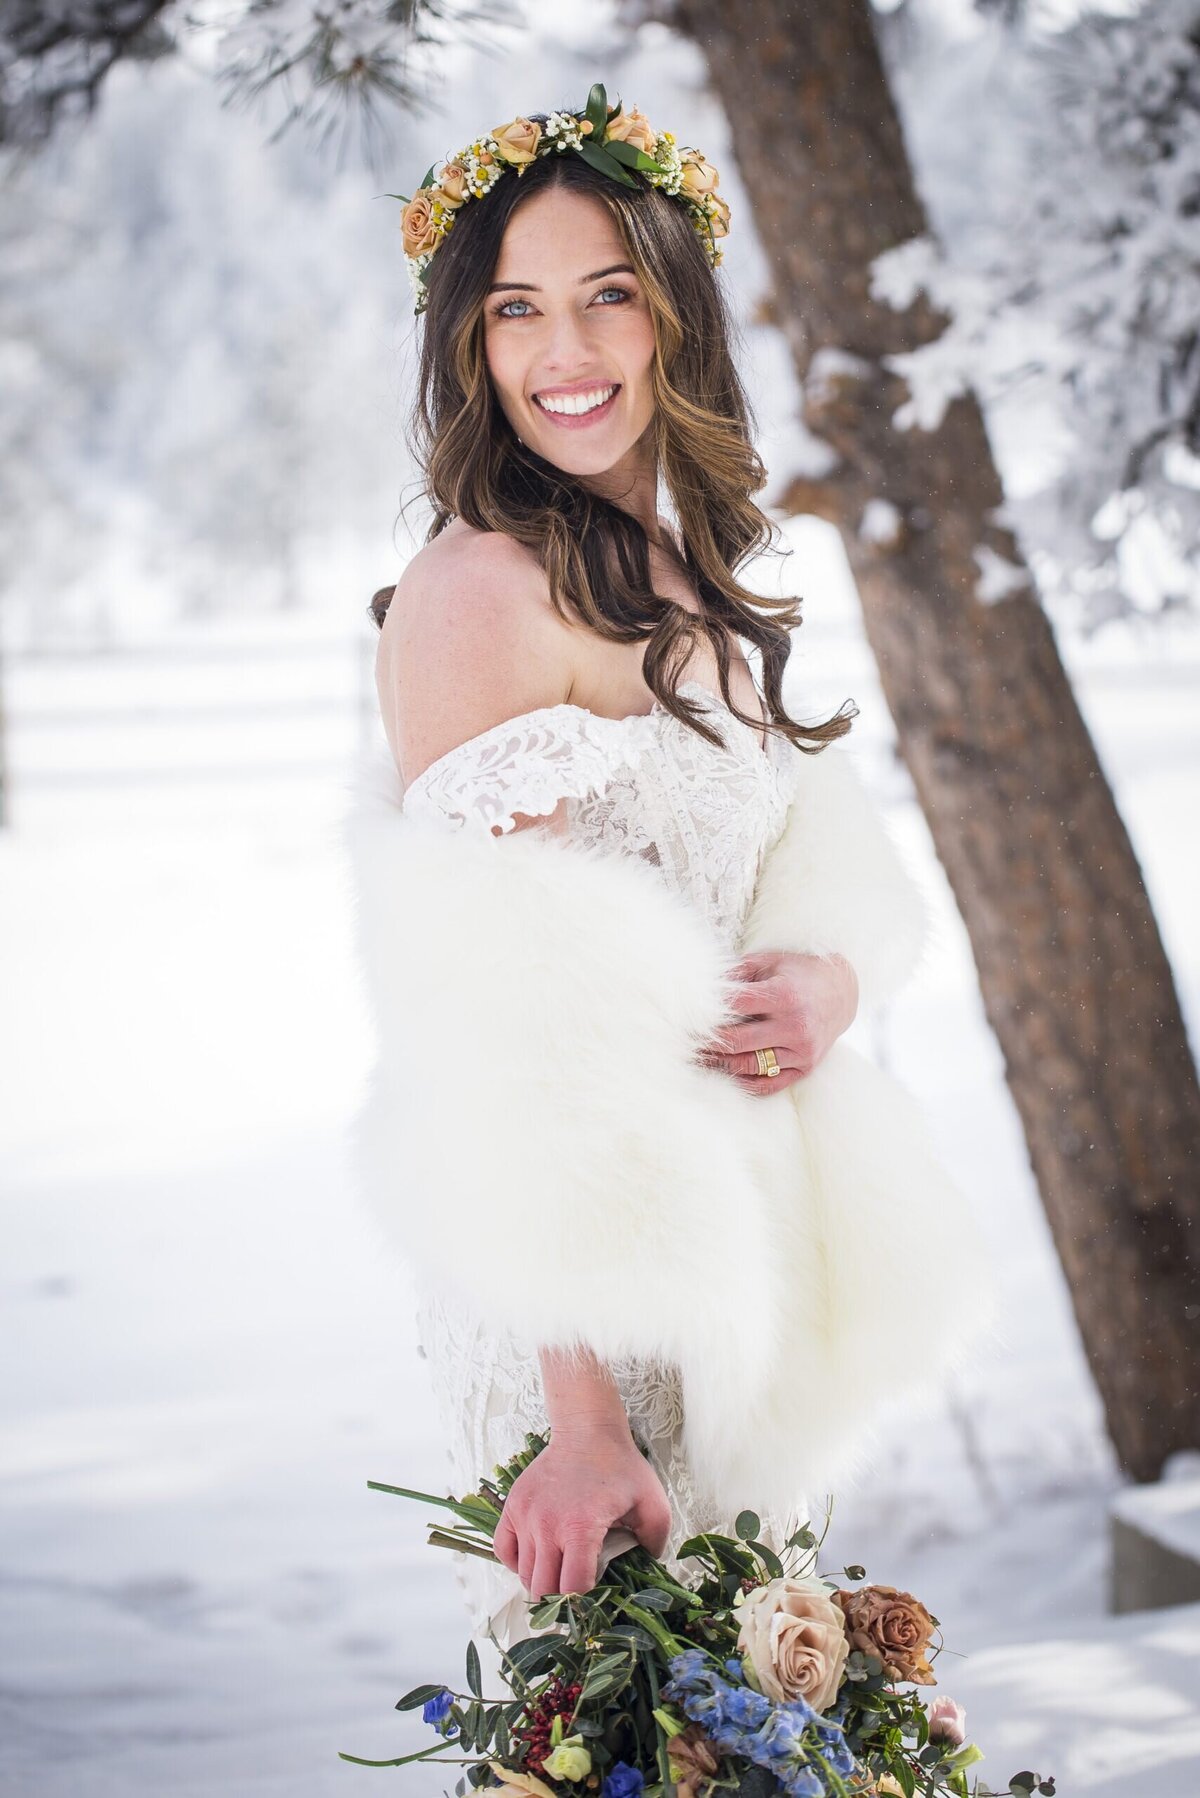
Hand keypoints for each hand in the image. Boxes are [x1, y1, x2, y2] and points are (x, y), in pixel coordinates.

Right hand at [492, 1422, 671, 1600]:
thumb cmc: (620, 1466)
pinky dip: (517, 1564)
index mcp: (579, 1528)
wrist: (586, 1430)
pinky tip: (537, 1560)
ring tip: (560, 1575)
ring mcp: (525, 1516)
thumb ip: (655, 1541)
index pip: (572, 1589)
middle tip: (577, 1598)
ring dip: (542, 1583)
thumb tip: (648, 1568)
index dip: (584, 1605)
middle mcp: (546, 1526)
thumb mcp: (653, 1503)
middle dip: (561, 1602)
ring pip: (523, 1575)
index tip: (595, 1602)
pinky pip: (504, 1551)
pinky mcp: (513, 1507)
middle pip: (543, 1589)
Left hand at [694, 948, 858, 1096]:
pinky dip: (743, 1080)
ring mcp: (801, 1051)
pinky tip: (725, 1071)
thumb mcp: (770, 961)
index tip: (685, 1013)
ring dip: (718, 1063)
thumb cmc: (800, 972)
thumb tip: (702, 985)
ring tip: (698, 1056)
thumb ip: (738, 972)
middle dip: (705, 1041)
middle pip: (735, 1041)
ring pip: (747, 1065)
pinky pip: (767, 1084)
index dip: (705, 1010)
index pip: (733, 1007)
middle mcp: (795, 1026)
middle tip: (683, 1040)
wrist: (843, 993)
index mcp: (784, 996)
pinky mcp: (805, 1068)